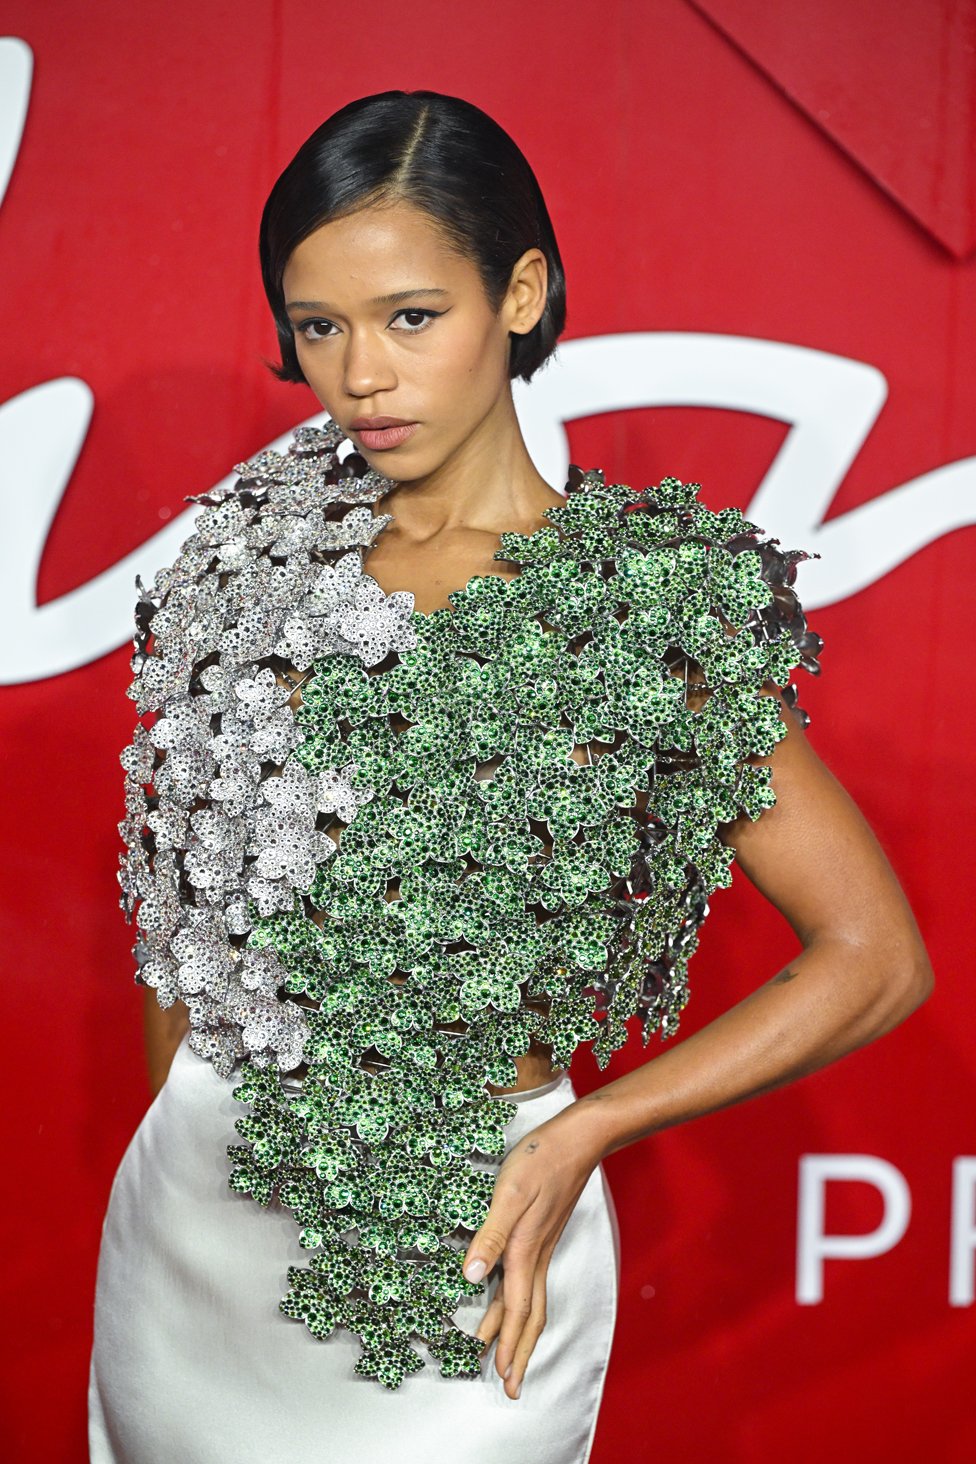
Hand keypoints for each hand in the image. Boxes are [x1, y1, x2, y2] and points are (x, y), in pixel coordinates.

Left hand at [462, 1106, 600, 1399]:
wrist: (578, 1138)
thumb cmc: (540, 1159)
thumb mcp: (508, 1192)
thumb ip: (489, 1235)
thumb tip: (470, 1279)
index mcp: (524, 1250)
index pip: (515, 1310)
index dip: (505, 1344)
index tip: (500, 1377)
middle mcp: (535, 1256)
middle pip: (529, 1316)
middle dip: (519, 1353)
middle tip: (510, 1387)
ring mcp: (542, 1246)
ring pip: (532, 1301)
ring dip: (521, 1333)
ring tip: (511, 1357)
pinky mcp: (543, 1235)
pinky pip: (532, 1283)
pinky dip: (524, 1305)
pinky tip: (516, 1303)